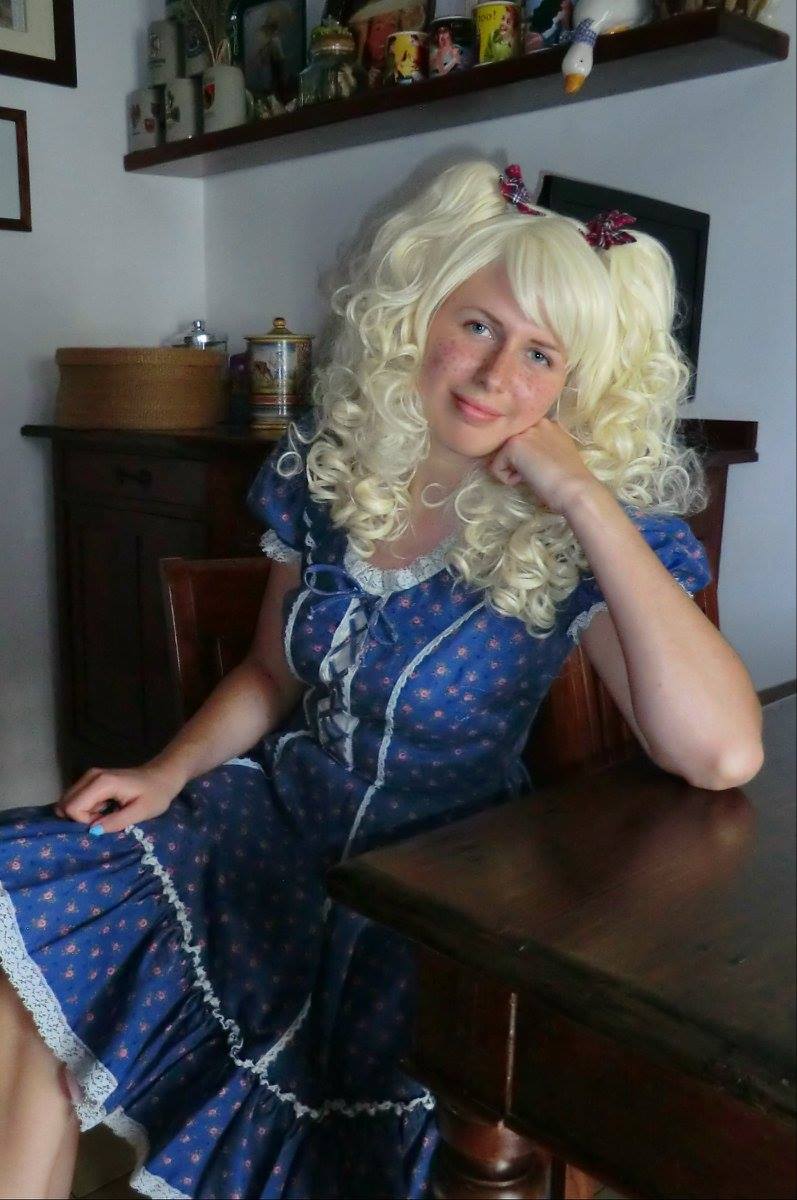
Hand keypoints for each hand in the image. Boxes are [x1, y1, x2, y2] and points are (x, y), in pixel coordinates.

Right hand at [53, 761, 182, 834]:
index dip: (84, 822)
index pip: (73, 807)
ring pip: (69, 802)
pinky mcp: (91, 780)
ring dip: (83, 815)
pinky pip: (77, 799)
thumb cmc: (156, 794)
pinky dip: (86, 809)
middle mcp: (90, 776)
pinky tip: (104, 809)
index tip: (104, 822)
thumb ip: (116, 822)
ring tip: (106, 815)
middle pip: (65, 804)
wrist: (163, 776)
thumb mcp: (141, 812)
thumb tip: (93, 831)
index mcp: (102, 783)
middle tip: (104, 820)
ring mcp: (89, 776)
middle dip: (80, 819)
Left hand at [488, 417, 599, 514]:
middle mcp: (536, 422)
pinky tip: (525, 480)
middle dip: (516, 461)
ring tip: (532, 476)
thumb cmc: (570, 480)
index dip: (526, 455)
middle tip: (535, 473)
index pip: (524, 437)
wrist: (575, 488)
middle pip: (511, 444)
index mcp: (549, 424)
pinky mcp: (513, 445)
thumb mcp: (559, 454)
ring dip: (512, 470)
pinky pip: (496, 467)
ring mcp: (524, 431)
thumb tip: (528, 456)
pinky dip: (507, 479)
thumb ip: (544, 447)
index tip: (540, 468)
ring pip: (502, 455)